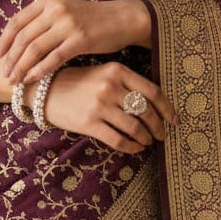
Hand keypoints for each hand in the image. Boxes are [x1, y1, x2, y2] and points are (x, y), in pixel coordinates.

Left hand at [0, 0, 151, 85]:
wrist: (121, 19)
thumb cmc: (90, 19)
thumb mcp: (63, 9)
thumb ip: (42, 19)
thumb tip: (16, 40)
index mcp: (48, 1)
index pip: (17, 22)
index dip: (3, 41)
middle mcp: (55, 9)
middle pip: (23, 37)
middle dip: (10, 58)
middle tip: (4, 74)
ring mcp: (67, 24)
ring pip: (34, 49)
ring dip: (21, 67)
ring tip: (14, 80)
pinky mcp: (80, 39)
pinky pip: (53, 58)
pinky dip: (39, 70)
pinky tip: (32, 79)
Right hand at [29, 62, 177, 153]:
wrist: (45, 90)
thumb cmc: (78, 82)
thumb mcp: (103, 73)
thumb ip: (127, 84)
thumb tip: (155, 105)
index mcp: (117, 70)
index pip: (152, 91)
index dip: (167, 108)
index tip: (175, 120)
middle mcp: (110, 86)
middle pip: (146, 111)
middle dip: (158, 127)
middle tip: (162, 135)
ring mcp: (100, 105)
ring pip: (135, 128)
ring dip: (146, 138)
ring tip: (148, 142)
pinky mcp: (89, 123)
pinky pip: (118, 140)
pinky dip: (132, 147)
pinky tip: (136, 148)